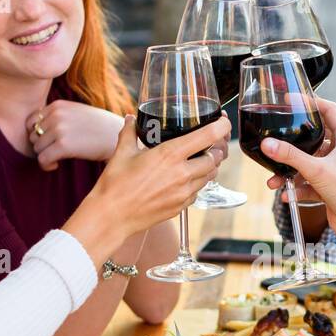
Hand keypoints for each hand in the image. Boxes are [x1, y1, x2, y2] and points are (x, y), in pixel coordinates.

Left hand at [27, 101, 123, 168]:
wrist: (117, 136)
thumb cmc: (99, 128)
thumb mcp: (76, 112)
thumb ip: (58, 116)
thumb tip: (36, 129)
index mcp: (57, 106)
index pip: (31, 121)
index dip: (37, 134)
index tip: (48, 142)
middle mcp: (56, 115)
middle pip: (33, 136)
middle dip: (42, 146)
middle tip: (53, 153)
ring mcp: (59, 130)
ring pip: (37, 149)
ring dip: (45, 156)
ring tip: (56, 159)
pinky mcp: (63, 146)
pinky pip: (43, 159)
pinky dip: (46, 165)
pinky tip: (55, 166)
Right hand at [65, 113, 226, 246]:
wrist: (112, 216)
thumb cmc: (115, 185)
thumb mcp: (122, 152)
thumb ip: (129, 132)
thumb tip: (130, 119)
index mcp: (169, 154)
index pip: (207, 136)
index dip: (221, 126)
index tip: (224, 121)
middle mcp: (182, 173)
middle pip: (215, 158)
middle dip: (216, 149)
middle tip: (210, 144)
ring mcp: (183, 192)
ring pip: (210, 176)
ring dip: (209, 166)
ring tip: (200, 160)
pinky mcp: (181, 207)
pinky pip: (198, 191)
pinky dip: (197, 183)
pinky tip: (186, 179)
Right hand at [261, 98, 335, 240]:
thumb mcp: (316, 170)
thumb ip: (290, 156)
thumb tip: (268, 144)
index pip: (329, 111)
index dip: (312, 102)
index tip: (293, 100)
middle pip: (314, 138)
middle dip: (294, 142)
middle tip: (279, 138)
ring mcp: (334, 171)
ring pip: (308, 164)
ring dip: (290, 171)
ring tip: (275, 179)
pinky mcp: (329, 188)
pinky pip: (308, 183)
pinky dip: (296, 188)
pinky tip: (286, 195)